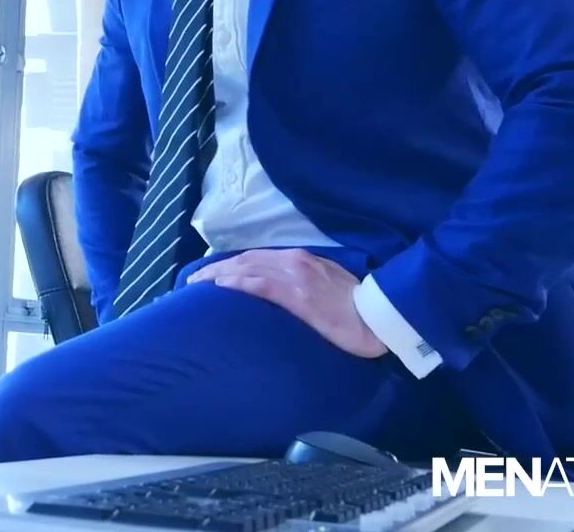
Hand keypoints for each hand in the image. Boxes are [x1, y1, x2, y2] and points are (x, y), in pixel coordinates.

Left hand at [187, 249, 388, 358]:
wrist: (380, 317)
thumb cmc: (357, 307)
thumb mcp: (328, 285)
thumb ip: (305, 282)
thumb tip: (284, 292)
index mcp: (302, 260)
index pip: (258, 257)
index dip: (232, 264)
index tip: (212, 272)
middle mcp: (294, 262)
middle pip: (245, 260)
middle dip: (216, 268)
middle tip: (193, 279)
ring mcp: (295, 277)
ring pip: (246, 269)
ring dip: (217, 275)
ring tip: (196, 284)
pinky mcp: (297, 295)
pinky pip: (260, 285)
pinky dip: (237, 283)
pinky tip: (219, 287)